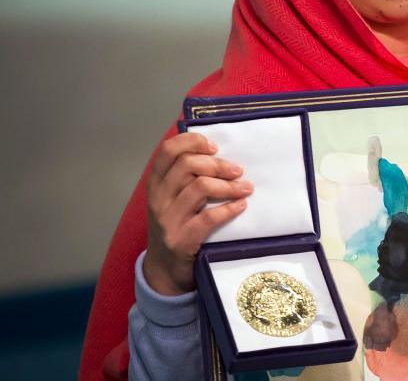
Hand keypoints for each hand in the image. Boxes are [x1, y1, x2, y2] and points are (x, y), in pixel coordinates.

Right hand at [142, 132, 251, 294]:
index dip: (192, 142)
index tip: (214, 147)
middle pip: (187, 165)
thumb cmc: (176, 227)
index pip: (167, 151)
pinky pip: (208, 218)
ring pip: (200, 188)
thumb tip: (219, 154)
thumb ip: (186, 178)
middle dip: (218, 164)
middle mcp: (158, 199)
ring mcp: (167, 220)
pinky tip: (241, 206)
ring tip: (246, 188)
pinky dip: (229, 209)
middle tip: (238, 170)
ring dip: (229, 185)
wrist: (164, 270)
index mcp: (156, 184)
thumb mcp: (172, 199)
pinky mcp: (181, 240)